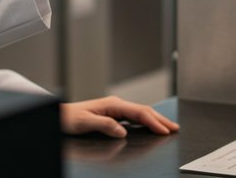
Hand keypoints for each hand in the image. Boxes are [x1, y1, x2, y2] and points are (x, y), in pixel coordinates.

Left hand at [60, 95, 179, 137]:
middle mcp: (116, 104)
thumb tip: (123, 131)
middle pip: (144, 111)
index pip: (139, 113)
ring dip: (155, 120)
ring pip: (141, 113)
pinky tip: (150, 126)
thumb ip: (105, 125)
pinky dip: (146, 121)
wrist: (59, 115)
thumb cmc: (70, 118)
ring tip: (168, 127)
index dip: (153, 122)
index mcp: (113, 104)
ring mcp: (116, 108)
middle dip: (161, 119)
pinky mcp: (113, 114)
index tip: (164, 130)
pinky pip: (135, 117)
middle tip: (175, 128)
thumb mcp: (85, 123)